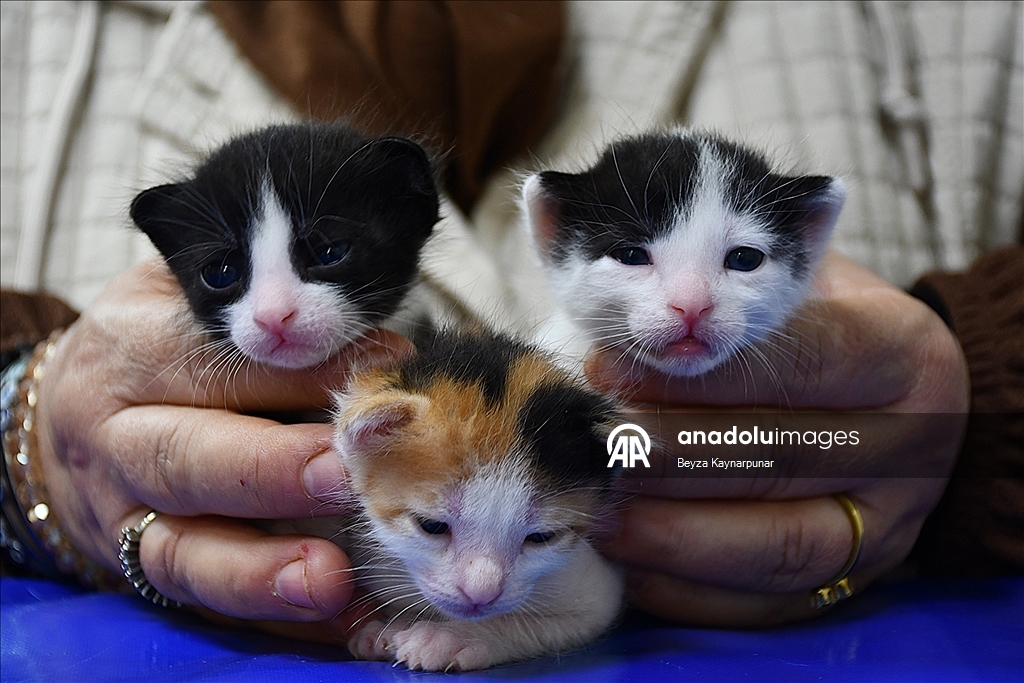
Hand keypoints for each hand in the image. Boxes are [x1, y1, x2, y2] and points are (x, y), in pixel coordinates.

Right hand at [34, 260, 410, 639]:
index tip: (384, 368)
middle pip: (188, 458)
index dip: (298, 367)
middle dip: (271, 471)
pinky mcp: (141, 571)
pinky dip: (272, 618)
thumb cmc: (157, 347)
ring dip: (260, 570)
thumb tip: (380, 347)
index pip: (211, 357)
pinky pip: (205, 603)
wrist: (71, 416)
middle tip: (344, 477)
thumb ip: (261, 311)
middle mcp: (116, 437)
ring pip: (183, 549)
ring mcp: (122, 515)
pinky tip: (340, 620)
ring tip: (331, 579)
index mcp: (131, 351)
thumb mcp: (188, 301)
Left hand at [588, 251, 968, 625]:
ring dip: (675, 535)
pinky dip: (694, 592)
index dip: (697, 372)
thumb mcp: (796, 287)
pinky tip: (633, 566)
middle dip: (669, 456)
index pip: (800, 360)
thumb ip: (725, 305)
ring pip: (778, 544)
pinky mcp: (858, 580)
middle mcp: (908, 444)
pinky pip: (771, 603)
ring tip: (600, 513)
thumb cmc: (824, 328)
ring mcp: (889, 523)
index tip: (606, 372)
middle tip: (591, 448)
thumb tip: (619, 334)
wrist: (901, 402)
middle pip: (781, 458)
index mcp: (901, 353)